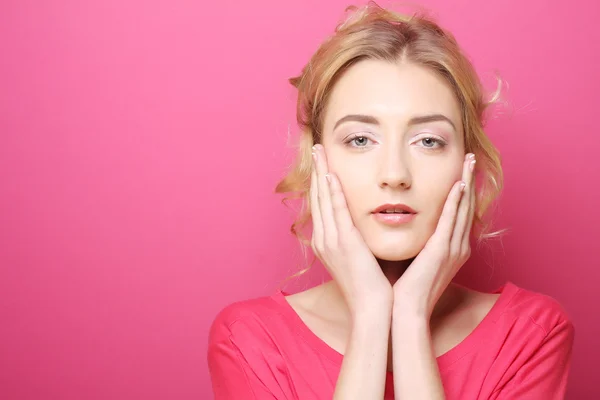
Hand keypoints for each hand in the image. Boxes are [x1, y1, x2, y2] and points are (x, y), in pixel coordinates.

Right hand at [310, 144, 392, 314]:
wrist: (371, 308)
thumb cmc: (370, 284)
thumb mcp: (359, 256)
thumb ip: (357, 237)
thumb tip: (364, 223)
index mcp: (326, 242)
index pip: (321, 205)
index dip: (320, 182)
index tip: (322, 162)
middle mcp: (324, 239)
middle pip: (317, 197)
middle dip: (316, 171)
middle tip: (316, 148)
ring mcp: (331, 241)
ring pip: (323, 199)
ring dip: (322, 173)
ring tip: (321, 152)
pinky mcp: (344, 243)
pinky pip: (337, 212)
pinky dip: (333, 192)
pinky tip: (332, 175)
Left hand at [392, 153, 476, 317]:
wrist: (407, 310)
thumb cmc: (407, 287)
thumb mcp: (417, 259)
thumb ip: (419, 241)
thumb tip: (406, 225)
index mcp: (452, 249)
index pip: (460, 213)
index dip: (464, 190)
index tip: (464, 170)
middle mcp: (458, 246)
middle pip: (467, 206)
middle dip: (470, 180)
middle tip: (472, 158)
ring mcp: (452, 248)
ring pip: (462, 208)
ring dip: (467, 183)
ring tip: (470, 162)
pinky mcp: (441, 250)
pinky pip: (450, 221)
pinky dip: (456, 202)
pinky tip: (459, 185)